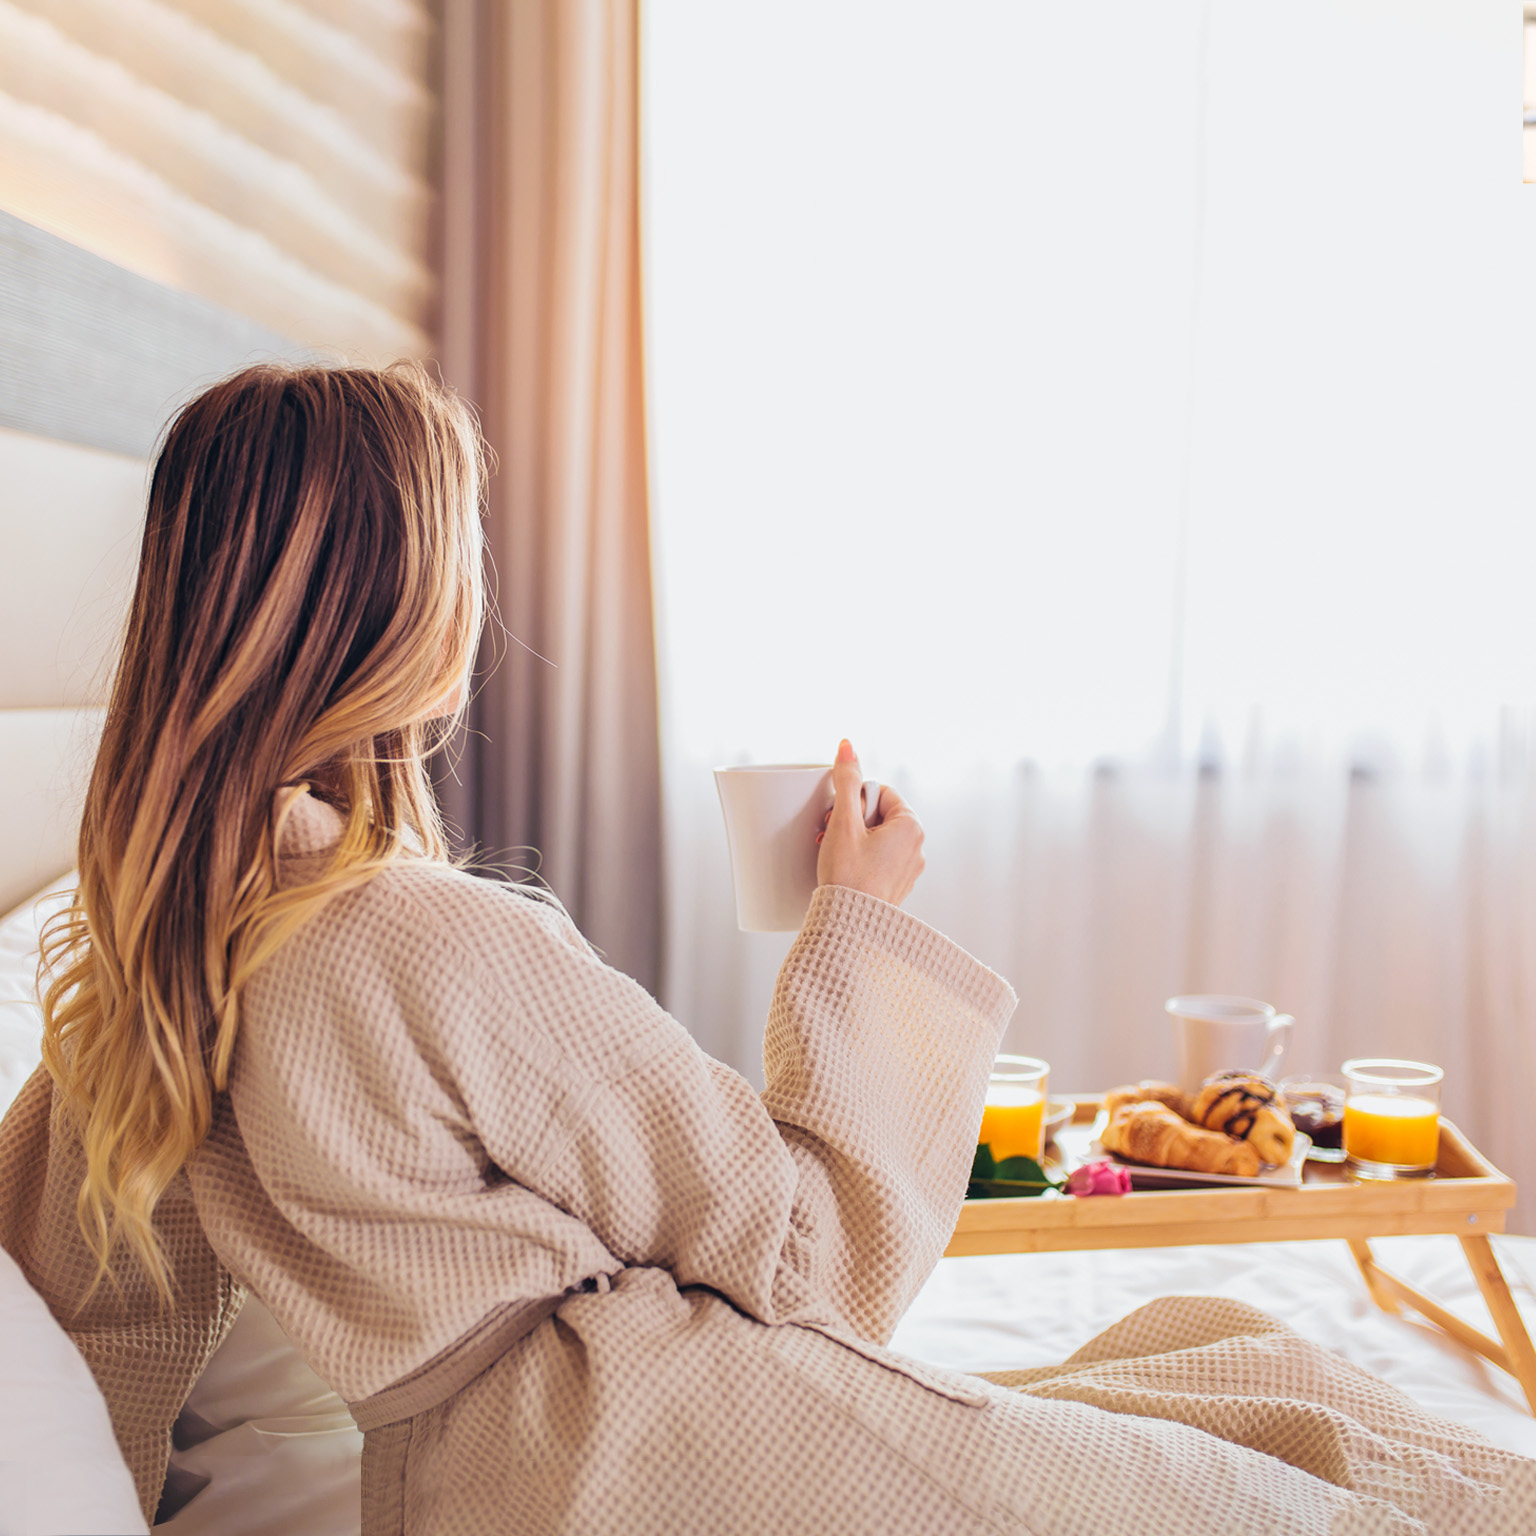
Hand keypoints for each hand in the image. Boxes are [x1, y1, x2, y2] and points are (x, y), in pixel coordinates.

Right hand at [815, 739, 924, 907]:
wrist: (848, 927)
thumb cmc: (847, 875)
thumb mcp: (843, 822)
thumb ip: (846, 780)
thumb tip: (848, 746)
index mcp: (911, 827)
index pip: (881, 793)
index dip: (855, 801)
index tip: (839, 817)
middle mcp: (917, 848)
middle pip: (879, 815)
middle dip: (851, 820)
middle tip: (830, 833)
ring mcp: (908, 870)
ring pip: (877, 838)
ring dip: (852, 839)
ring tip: (833, 852)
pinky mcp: (896, 887)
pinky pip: (878, 860)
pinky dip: (859, 858)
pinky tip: (842, 868)